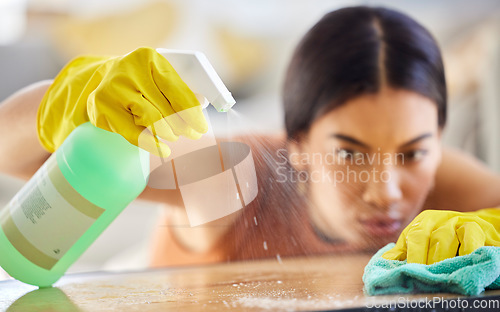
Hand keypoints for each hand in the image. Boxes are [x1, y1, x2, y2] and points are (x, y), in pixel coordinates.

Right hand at [37, 47, 207, 155]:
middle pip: (165, 107)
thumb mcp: (157, 77)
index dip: (192, 112)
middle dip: (183, 125)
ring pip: (151, 119)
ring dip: (169, 133)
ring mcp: (113, 89)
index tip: (202, 127)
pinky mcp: (102, 108)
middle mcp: (128, 71)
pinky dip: (151, 144)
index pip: (176, 89)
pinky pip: (133, 133)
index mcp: (148, 57)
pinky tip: (164, 150)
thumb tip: (203, 105)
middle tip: (193, 135)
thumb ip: (178, 89)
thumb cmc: (139, 81)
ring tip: (176, 137)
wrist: (101, 81)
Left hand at [382, 208, 499, 263]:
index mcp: (422, 221)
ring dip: (442, 257)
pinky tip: (462, 262)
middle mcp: (438, 218)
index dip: (412, 255)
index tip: (410, 272)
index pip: (412, 236)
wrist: (477, 228)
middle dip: (425, 259)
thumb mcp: (423, 240)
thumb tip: (385, 260)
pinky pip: (469, 237)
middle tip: (425, 276)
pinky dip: (466, 250)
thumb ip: (405, 250)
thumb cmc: (446, 239)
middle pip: (427, 237)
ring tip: (441, 273)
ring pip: (445, 238)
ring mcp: (457, 220)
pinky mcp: (477, 226)